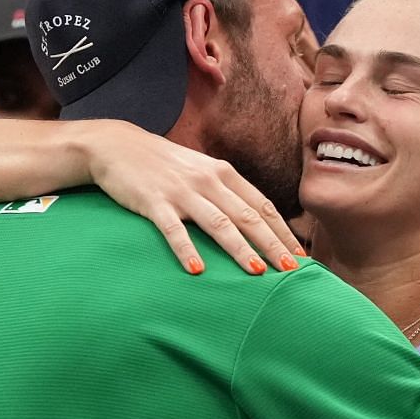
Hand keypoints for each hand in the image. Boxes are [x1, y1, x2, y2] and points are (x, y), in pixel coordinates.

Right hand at [80, 120, 305, 274]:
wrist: (118, 146)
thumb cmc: (164, 165)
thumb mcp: (201, 172)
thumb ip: (226, 193)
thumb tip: (254, 222)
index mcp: (223, 174)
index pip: (262, 206)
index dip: (283, 233)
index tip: (301, 257)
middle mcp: (208, 181)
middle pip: (248, 217)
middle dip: (272, 245)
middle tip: (291, 271)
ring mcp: (182, 192)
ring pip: (219, 224)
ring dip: (240, 249)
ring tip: (257, 272)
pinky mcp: (154, 202)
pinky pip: (174, 230)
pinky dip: (187, 250)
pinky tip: (197, 270)